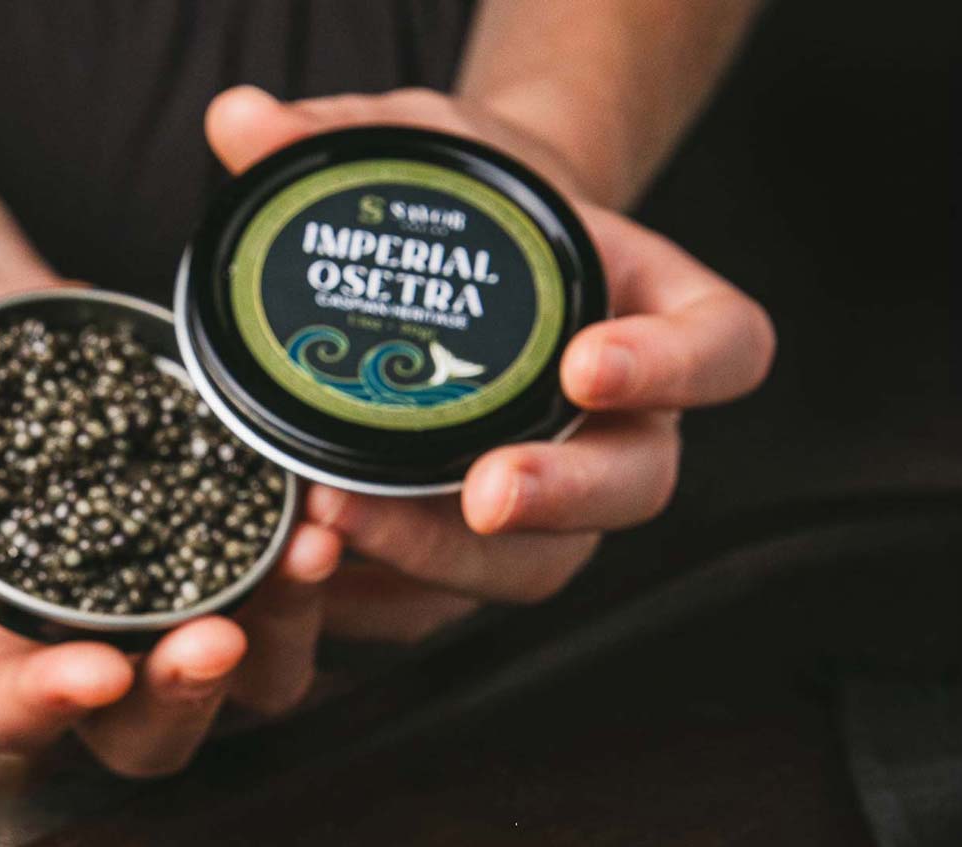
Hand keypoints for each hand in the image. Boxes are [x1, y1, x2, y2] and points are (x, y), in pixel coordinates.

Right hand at [0, 279, 341, 776]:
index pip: (9, 712)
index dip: (49, 705)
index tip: (92, 672)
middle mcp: (83, 668)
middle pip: (146, 735)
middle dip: (184, 697)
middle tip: (216, 637)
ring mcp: (167, 633)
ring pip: (246, 685)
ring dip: (283, 632)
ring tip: (306, 551)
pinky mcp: (230, 580)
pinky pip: (288, 604)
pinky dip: (311, 571)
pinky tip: (330, 509)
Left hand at [205, 87, 776, 639]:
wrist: (446, 279)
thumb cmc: (468, 214)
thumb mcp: (421, 151)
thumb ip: (348, 138)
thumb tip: (239, 123)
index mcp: (654, 317)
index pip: (722, 348)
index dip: (672, 368)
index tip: (589, 364)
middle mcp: (625, 428)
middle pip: (637, 485)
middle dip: (562, 495)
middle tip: (486, 493)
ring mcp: (558, 505)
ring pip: (543, 566)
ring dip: (449, 562)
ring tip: (346, 529)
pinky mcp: (481, 560)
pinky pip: (452, 608)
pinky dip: (383, 599)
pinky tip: (315, 577)